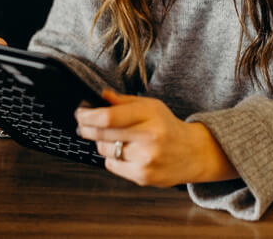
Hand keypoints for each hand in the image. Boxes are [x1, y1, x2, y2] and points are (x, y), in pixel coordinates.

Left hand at [74, 90, 237, 186]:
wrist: (192, 152)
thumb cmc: (168, 127)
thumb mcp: (151, 106)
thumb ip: (124, 101)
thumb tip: (101, 95)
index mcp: (150, 116)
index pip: (108, 117)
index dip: (88, 115)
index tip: (79, 113)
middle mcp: (148, 138)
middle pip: (102, 134)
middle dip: (86, 128)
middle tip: (83, 124)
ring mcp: (145, 159)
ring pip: (105, 150)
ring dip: (102, 142)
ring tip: (113, 137)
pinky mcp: (142, 176)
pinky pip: (112, 165)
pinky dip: (112, 157)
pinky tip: (124, 152)